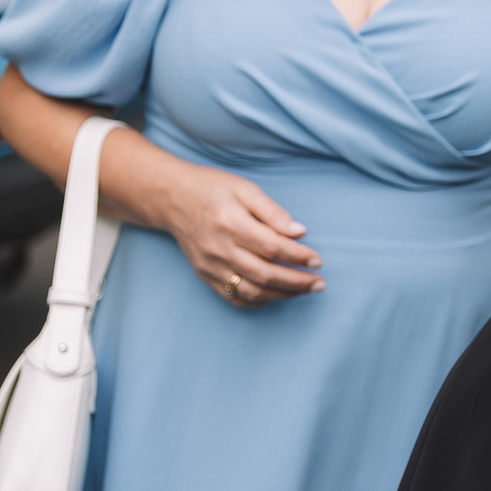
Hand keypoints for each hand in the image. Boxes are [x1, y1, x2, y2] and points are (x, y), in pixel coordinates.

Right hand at [143, 162, 324, 305]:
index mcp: (231, 223)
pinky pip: (233, 297)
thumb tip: (300, 232)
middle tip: (319, 283)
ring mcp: (210, 265)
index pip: (272, 247)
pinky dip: (258, 301)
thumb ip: (273, 212)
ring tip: (304, 291)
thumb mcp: (244, 189)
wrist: (171, 198)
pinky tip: (276, 295)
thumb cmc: (212, 188)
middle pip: (264, 274)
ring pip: (251, 291)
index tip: (318, 260)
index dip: (298, 257)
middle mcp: (219, 248)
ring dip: (282, 295)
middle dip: (297, 282)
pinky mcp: (204, 274)